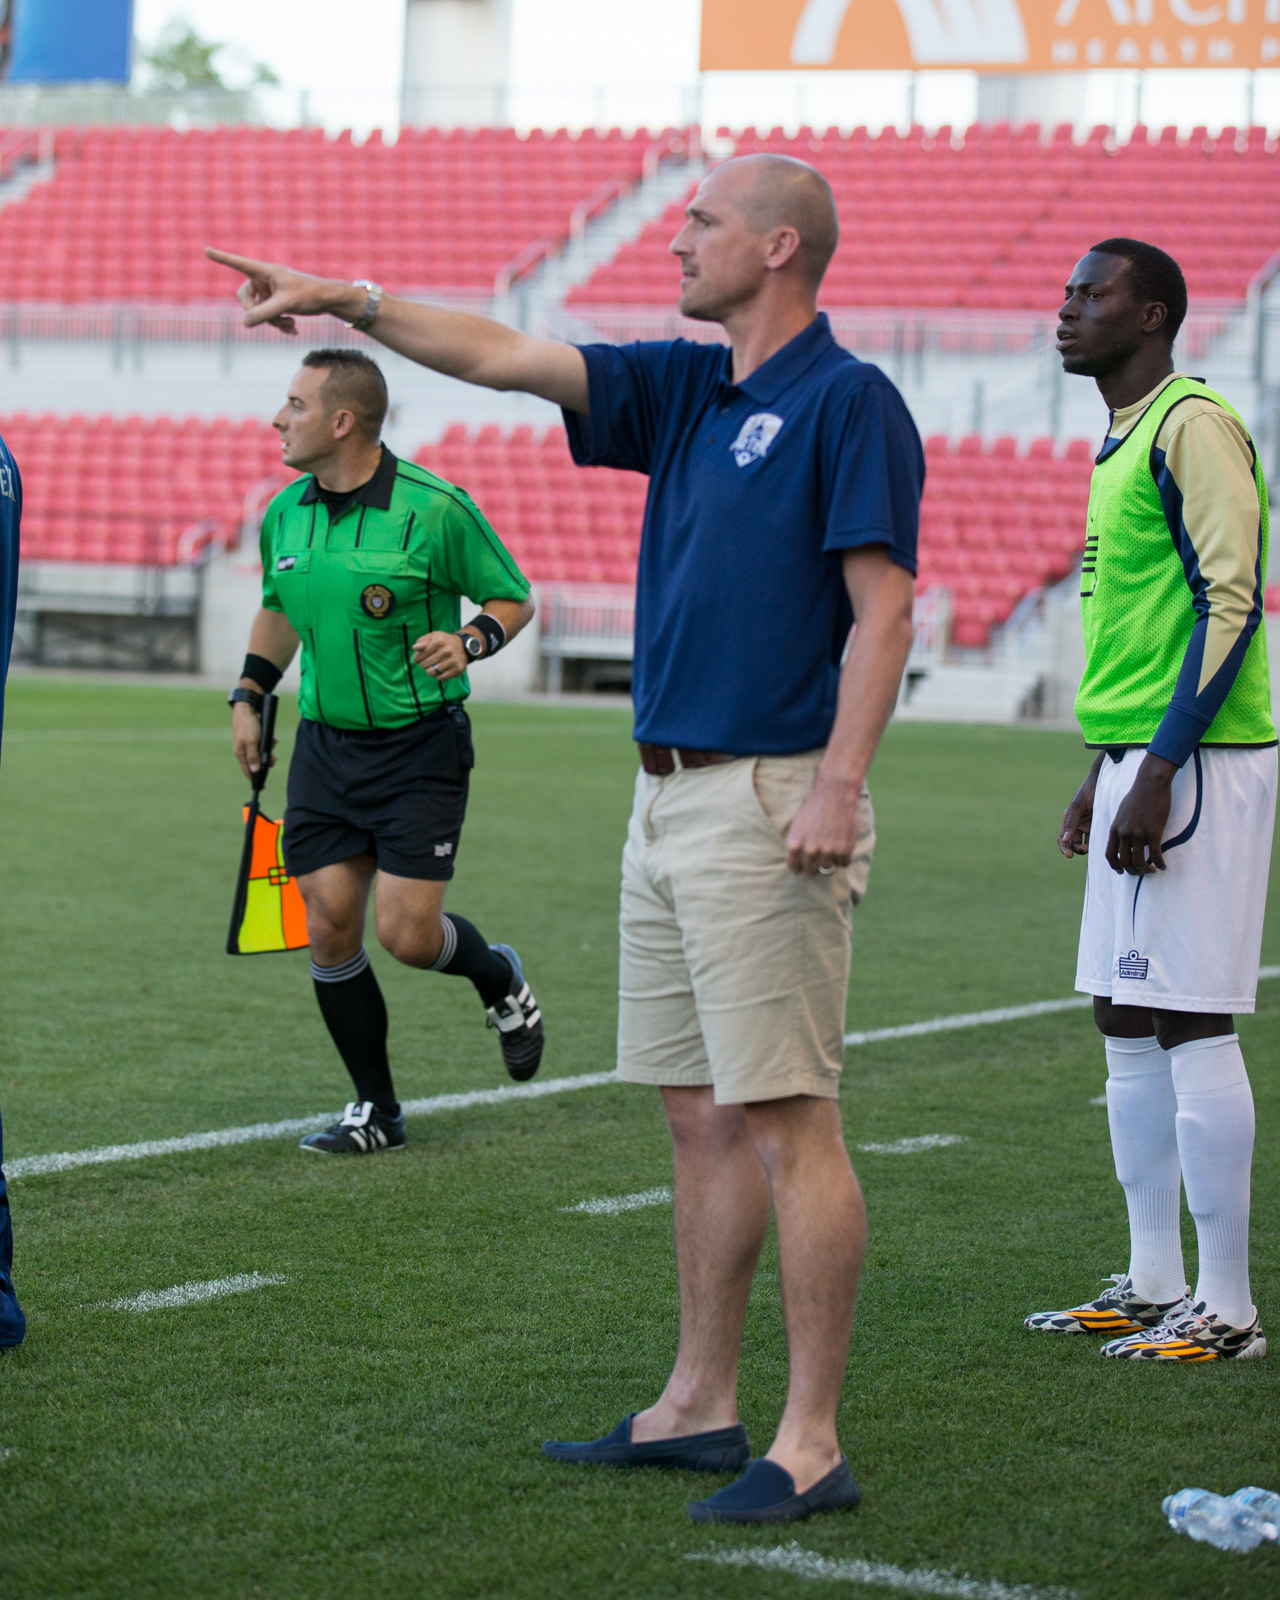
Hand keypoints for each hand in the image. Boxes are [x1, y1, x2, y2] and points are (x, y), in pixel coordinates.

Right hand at [204, 248, 362, 334]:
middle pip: (245, 299)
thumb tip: (244, 322)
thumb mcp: (286, 305)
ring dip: (272, 322)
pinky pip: (267, 316)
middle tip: (275, 321)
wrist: (329, 300)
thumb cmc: (310, 295)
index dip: (223, 258)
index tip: (207, 249)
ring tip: (291, 326)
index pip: (239, 264)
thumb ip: (264, 314)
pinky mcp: (276, 301)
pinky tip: (294, 330)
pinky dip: (278, 324)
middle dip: (257, 314)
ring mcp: (269, 291)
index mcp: (265, 271)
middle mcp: (264, 279)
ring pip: (257, 311)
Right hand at [232, 701, 275, 781]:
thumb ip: (254, 756)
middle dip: (266, 762)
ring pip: (262, 753)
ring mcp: (249, 743)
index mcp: (241, 753)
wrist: (248, 707)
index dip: (254, 778)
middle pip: (256, 763)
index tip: (263, 786)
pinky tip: (274, 739)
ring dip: (270, 751)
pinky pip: (264, 744)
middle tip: (274, 759)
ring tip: (274, 744)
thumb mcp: (252, 741)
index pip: (247, 770)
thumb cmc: (248, 724)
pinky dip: (270, 743)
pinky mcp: (255, 737)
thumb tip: (255, 770)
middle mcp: (244, 750)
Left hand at [412, 631, 468, 680]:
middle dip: (424, 664)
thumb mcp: (433, 637)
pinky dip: (439, 676)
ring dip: (431, 671)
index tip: (419, 657)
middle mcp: (446, 651)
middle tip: (429, 661)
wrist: (462, 646)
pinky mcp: (457, 669)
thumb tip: (415, 648)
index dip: (417, 658)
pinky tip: (442, 670)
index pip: (419, 656)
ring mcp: (453, 661)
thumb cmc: (444, 642)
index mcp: (439, 642)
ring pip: (432, 673)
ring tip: (434, 666)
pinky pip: (441, 678)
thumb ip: (422, 641)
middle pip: (424, 665)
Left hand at [785, 775, 858, 876]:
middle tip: (821, 855)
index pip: (795, 868)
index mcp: (794, 845)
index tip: (806, 863)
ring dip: (831, 860)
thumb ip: (797, 847)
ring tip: (832, 845)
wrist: (834, 794)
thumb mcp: (797, 827)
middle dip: (815, 865)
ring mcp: (827, 852)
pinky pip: (844, 863)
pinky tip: (843, 844)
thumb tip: (800, 865)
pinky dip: (844, 856)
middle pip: (811, 871)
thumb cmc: (814, 808)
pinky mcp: (843, 850)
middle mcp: (809, 851)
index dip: (801, 866)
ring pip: (828, 868)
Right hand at [1058, 758, 1101, 857]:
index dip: (1064, 848)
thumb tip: (1065, 840)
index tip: (1069, 855)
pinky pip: (1096, 838)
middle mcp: (1077, 824)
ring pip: (1085, 843)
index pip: (1062, 838)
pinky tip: (1100, 845)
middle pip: (1073, 843)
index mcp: (1068, 819)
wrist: (1106, 781)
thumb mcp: (1078, 805)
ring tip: (1092, 848)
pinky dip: (1096, 844)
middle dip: (1077, 849)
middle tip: (1085, 850)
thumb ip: (1071, 822)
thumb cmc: (1089, 790)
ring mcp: (1088, 826)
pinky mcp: (1099, 826)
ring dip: (1086, 848)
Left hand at [1106, 754, 1175, 875]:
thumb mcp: (1122, 812)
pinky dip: (1159, 863)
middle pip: (1125, 861)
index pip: (1110, 854)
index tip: (1122, 871)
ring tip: (1152, 870)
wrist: (1150, 784)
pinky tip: (1163, 866)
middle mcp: (1124, 833)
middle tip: (1141, 873)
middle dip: (1132, 871)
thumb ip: (1120, 827)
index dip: (1115, 866)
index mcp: (1115, 829)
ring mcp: (1138, 833)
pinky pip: (1155, 854)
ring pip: (1139, 861)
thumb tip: (1122, 838)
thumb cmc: (1138, 796)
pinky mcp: (1153, 832)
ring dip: (1145, 870)